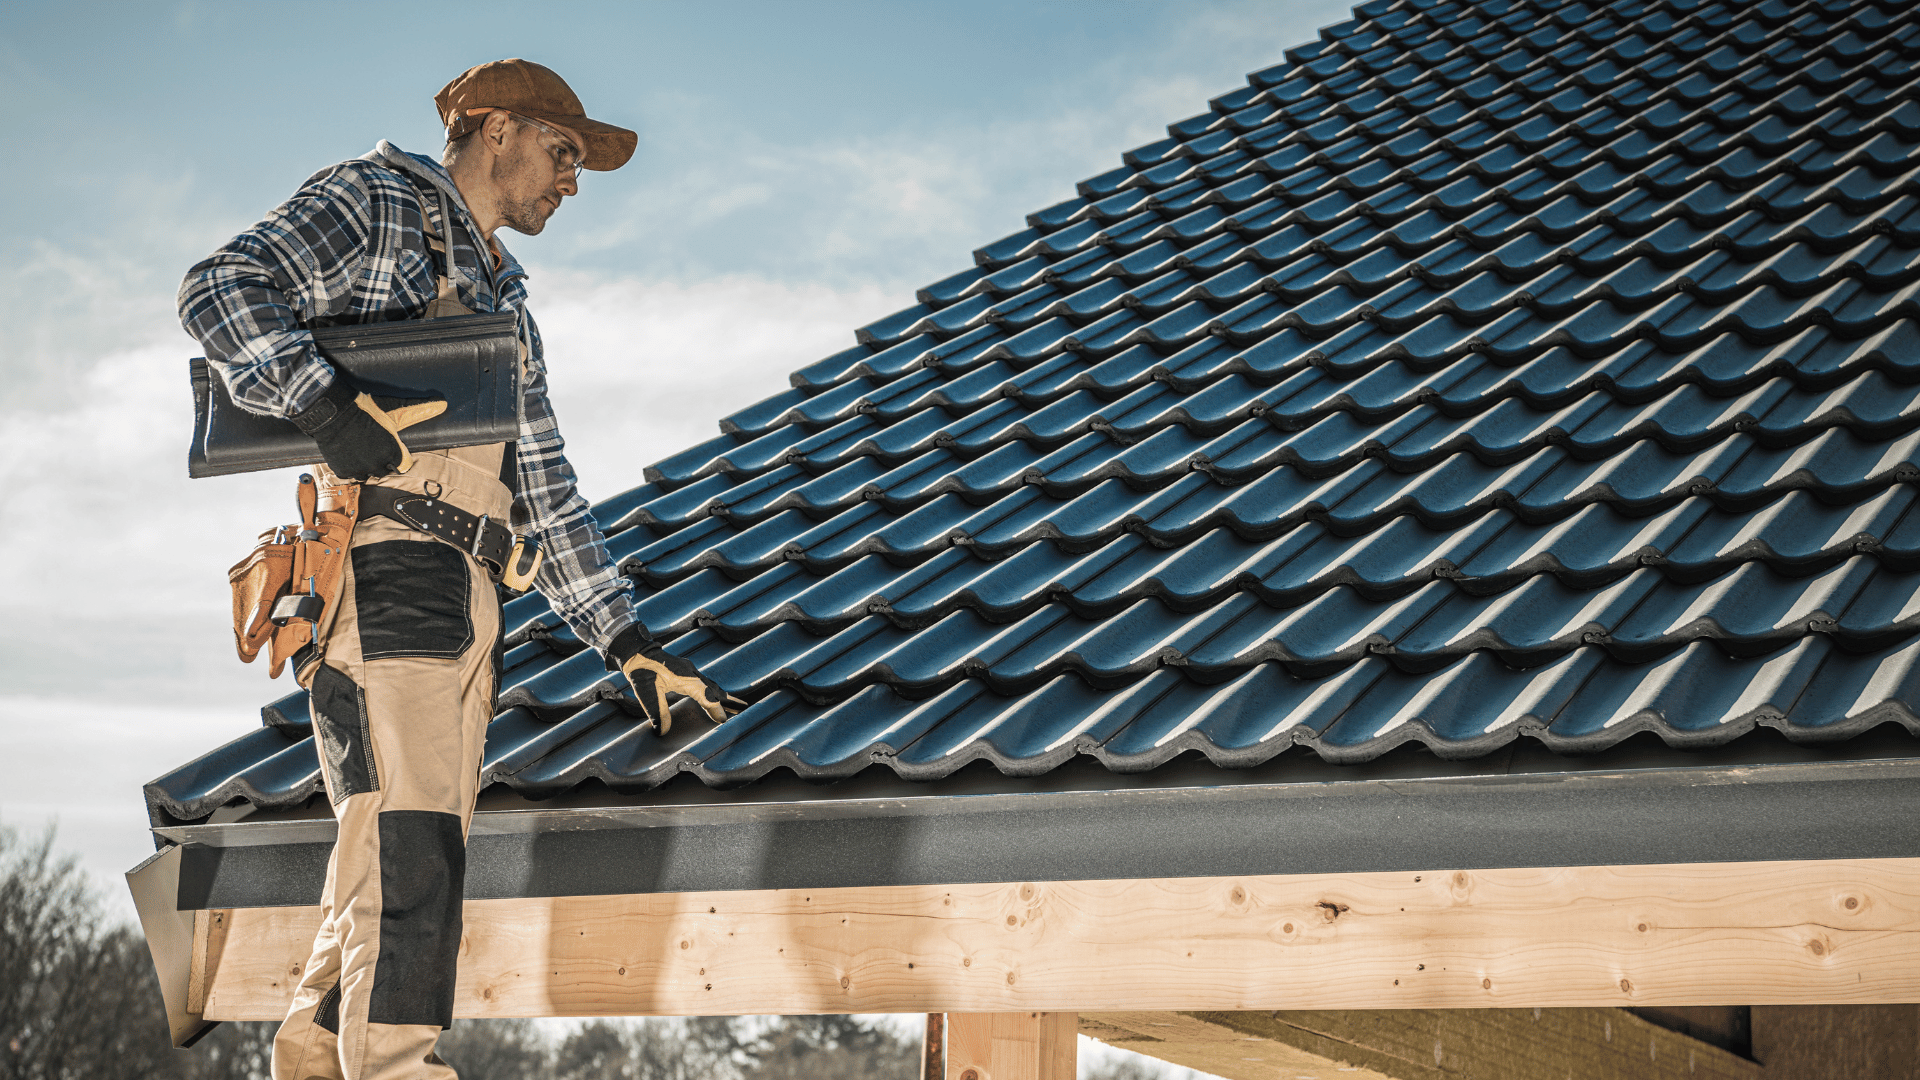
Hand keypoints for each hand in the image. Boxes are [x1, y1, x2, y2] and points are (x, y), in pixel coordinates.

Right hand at [291, 377, 445, 480]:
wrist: (332, 412)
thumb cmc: (366, 410)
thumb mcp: (395, 410)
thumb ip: (419, 411)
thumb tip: (442, 404)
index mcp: (394, 453)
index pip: (404, 465)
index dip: (399, 455)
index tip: (391, 446)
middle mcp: (378, 465)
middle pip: (386, 470)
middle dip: (383, 460)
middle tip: (374, 445)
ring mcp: (359, 470)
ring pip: (368, 474)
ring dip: (367, 465)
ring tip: (361, 449)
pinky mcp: (343, 471)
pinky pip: (351, 475)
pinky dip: (350, 466)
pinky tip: (350, 453)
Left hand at [607, 627, 745, 734]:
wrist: (636, 651)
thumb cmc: (642, 671)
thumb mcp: (647, 694)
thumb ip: (657, 713)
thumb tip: (662, 732)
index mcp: (685, 678)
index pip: (706, 697)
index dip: (716, 709)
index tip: (724, 720)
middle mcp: (691, 673)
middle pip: (714, 689)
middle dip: (728, 700)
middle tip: (743, 709)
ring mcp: (689, 669)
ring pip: (710, 685)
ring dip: (722, 695)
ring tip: (734, 704)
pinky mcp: (685, 669)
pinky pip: (704, 681)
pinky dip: (712, 690)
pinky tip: (712, 695)